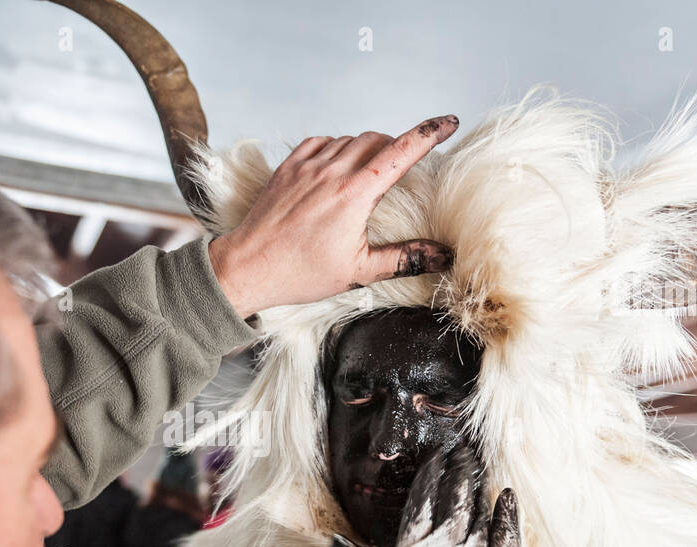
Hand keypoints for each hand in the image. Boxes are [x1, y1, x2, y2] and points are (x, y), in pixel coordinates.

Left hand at [208, 116, 458, 317]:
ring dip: (367, 147)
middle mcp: (332, 171)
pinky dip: (336, 147)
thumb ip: (403, 258)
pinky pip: (320, 142)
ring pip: (349, 139)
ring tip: (371, 171)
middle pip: (377, 139)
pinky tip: (337, 165)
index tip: (448, 123)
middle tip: (405, 164)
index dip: (430, 133)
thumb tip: (441, 255)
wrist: (248, 268)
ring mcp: (306, 166)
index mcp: (355, 194)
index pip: (402, 150)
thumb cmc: (299, 273)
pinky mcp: (287, 167)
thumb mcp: (358, 272)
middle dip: (397, 146)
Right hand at [331, 444, 519, 546]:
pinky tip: (508, 499)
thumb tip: (338, 543)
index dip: (429, 476)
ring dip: (480, 486)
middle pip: (454, 501)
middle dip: (458, 471)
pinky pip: (509, 543)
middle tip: (463, 450)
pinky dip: (509, 517)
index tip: (435, 456)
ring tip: (480, 465)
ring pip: (480, 516)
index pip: (420, 504)